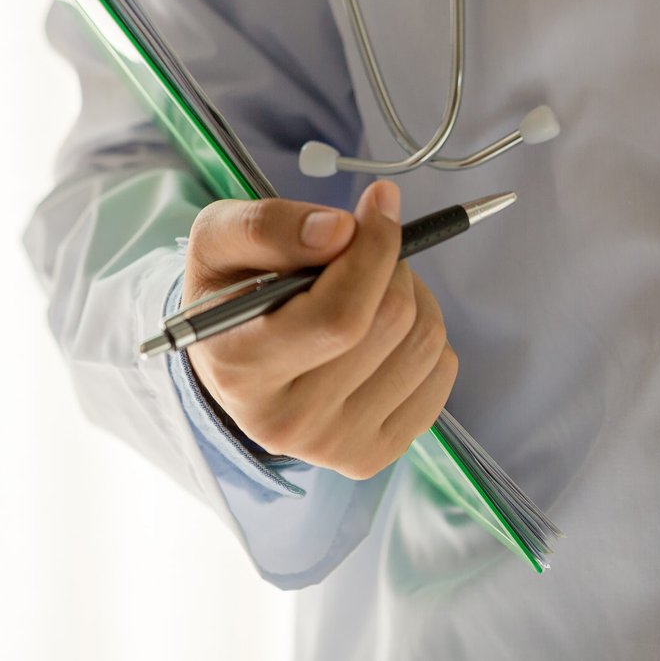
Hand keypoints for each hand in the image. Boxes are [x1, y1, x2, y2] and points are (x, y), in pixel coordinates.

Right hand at [181, 180, 457, 479]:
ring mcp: (333, 446)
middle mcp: (286, 421)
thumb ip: (266, 226)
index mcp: (240, 368)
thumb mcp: (218, 239)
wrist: (229, 361)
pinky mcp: (372, 455)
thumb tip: (340, 230)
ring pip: (425, 346)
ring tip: (371, 286)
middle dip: (391, 265)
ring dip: (412, 295)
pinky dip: (424, 334)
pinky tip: (383, 329)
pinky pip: (440, 375)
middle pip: (390, 325)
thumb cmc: (228, 293)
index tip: (379, 205)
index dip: (375, 251)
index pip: (340, 317)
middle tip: (366, 246)